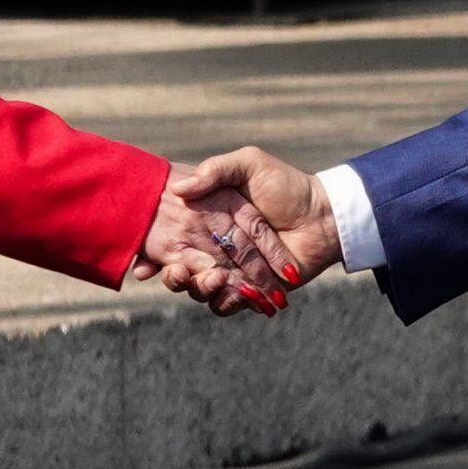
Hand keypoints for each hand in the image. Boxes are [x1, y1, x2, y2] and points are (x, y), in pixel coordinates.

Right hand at [170, 147, 343, 307]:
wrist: (323, 214)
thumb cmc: (285, 185)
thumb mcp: (249, 164)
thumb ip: (215, 170)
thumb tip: (178, 188)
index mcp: (206, 221)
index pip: (171, 240)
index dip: (153, 252)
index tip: (144, 260)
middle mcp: (213, 249)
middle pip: (181, 271)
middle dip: (174, 276)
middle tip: (178, 272)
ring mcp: (231, 272)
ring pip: (201, 291)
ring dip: (202, 289)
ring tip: (215, 278)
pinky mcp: (250, 291)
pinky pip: (228, 304)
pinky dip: (229, 301)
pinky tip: (239, 291)